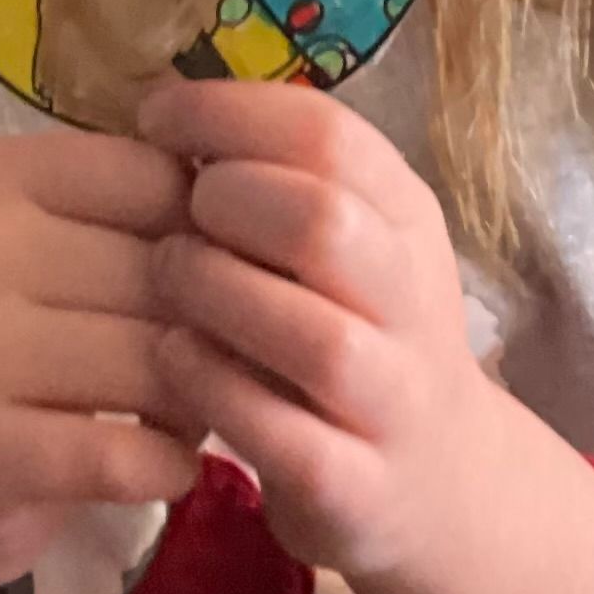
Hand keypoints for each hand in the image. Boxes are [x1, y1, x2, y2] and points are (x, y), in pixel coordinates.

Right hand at [0, 126, 199, 593]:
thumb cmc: (4, 352)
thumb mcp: (45, 252)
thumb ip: (134, 221)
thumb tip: (266, 222)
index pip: (160, 178)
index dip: (208, 240)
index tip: (198, 286)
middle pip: (166, 274)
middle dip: (207, 331)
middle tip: (195, 368)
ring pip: (159, 365)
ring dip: (196, 403)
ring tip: (175, 414)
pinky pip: (130, 454)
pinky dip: (168, 466)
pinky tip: (155, 465)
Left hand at [138, 78, 593, 593]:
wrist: (439, 487)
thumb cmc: (354, 334)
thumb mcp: (342, 242)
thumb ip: (275, 178)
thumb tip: (162, 104)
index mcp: (405, 218)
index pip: (327, 134)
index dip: (226, 113)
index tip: (154, 120)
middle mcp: (413, 302)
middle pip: (323, 221)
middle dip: (227, 203)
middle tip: (177, 216)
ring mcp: (392, 401)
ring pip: (311, 335)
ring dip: (214, 295)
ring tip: (168, 282)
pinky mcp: (358, 489)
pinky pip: (283, 434)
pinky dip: (213, 388)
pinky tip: (174, 358)